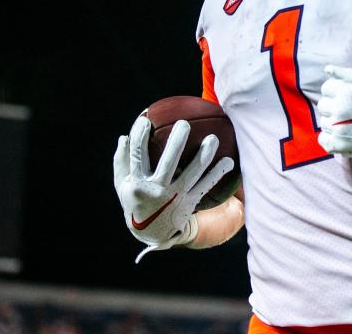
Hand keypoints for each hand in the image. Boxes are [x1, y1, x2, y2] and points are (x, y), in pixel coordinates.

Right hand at [113, 115, 233, 262]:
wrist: (152, 232)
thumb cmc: (136, 200)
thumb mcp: (123, 185)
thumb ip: (122, 162)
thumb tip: (124, 137)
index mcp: (138, 184)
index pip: (137, 156)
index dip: (139, 137)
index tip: (145, 119)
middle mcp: (157, 190)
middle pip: (168, 163)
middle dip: (177, 142)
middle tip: (184, 123)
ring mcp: (175, 197)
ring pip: (192, 173)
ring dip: (204, 156)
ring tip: (213, 138)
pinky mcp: (189, 203)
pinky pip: (205, 185)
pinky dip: (218, 173)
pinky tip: (229, 161)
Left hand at [316, 65, 351, 177]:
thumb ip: (348, 74)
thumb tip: (327, 69)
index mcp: (346, 93)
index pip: (326, 87)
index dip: (337, 91)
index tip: (348, 97)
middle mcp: (339, 111)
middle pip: (323, 104)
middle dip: (334, 105)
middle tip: (350, 111)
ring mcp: (337, 130)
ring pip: (323, 121)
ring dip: (333, 121)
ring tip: (350, 123)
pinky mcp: (338, 146)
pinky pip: (323, 139)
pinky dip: (330, 137)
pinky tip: (344, 135)